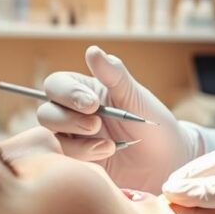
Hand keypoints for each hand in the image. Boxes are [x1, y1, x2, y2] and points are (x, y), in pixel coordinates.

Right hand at [37, 45, 199, 191]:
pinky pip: (62, 160)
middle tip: (96, 125)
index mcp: (85, 92)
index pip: (57, 85)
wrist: (168, 162)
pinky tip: (107, 154)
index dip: (68, 93)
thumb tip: (93, 50)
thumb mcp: (135, 97)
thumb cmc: (154, 124)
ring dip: (78, 143)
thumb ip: (114, 75)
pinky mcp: (78, 163)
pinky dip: (82, 158)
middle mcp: (74, 115)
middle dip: (69, 120)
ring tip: (110, 146)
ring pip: (51, 138)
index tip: (92, 104)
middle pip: (47, 112)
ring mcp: (74, 140)